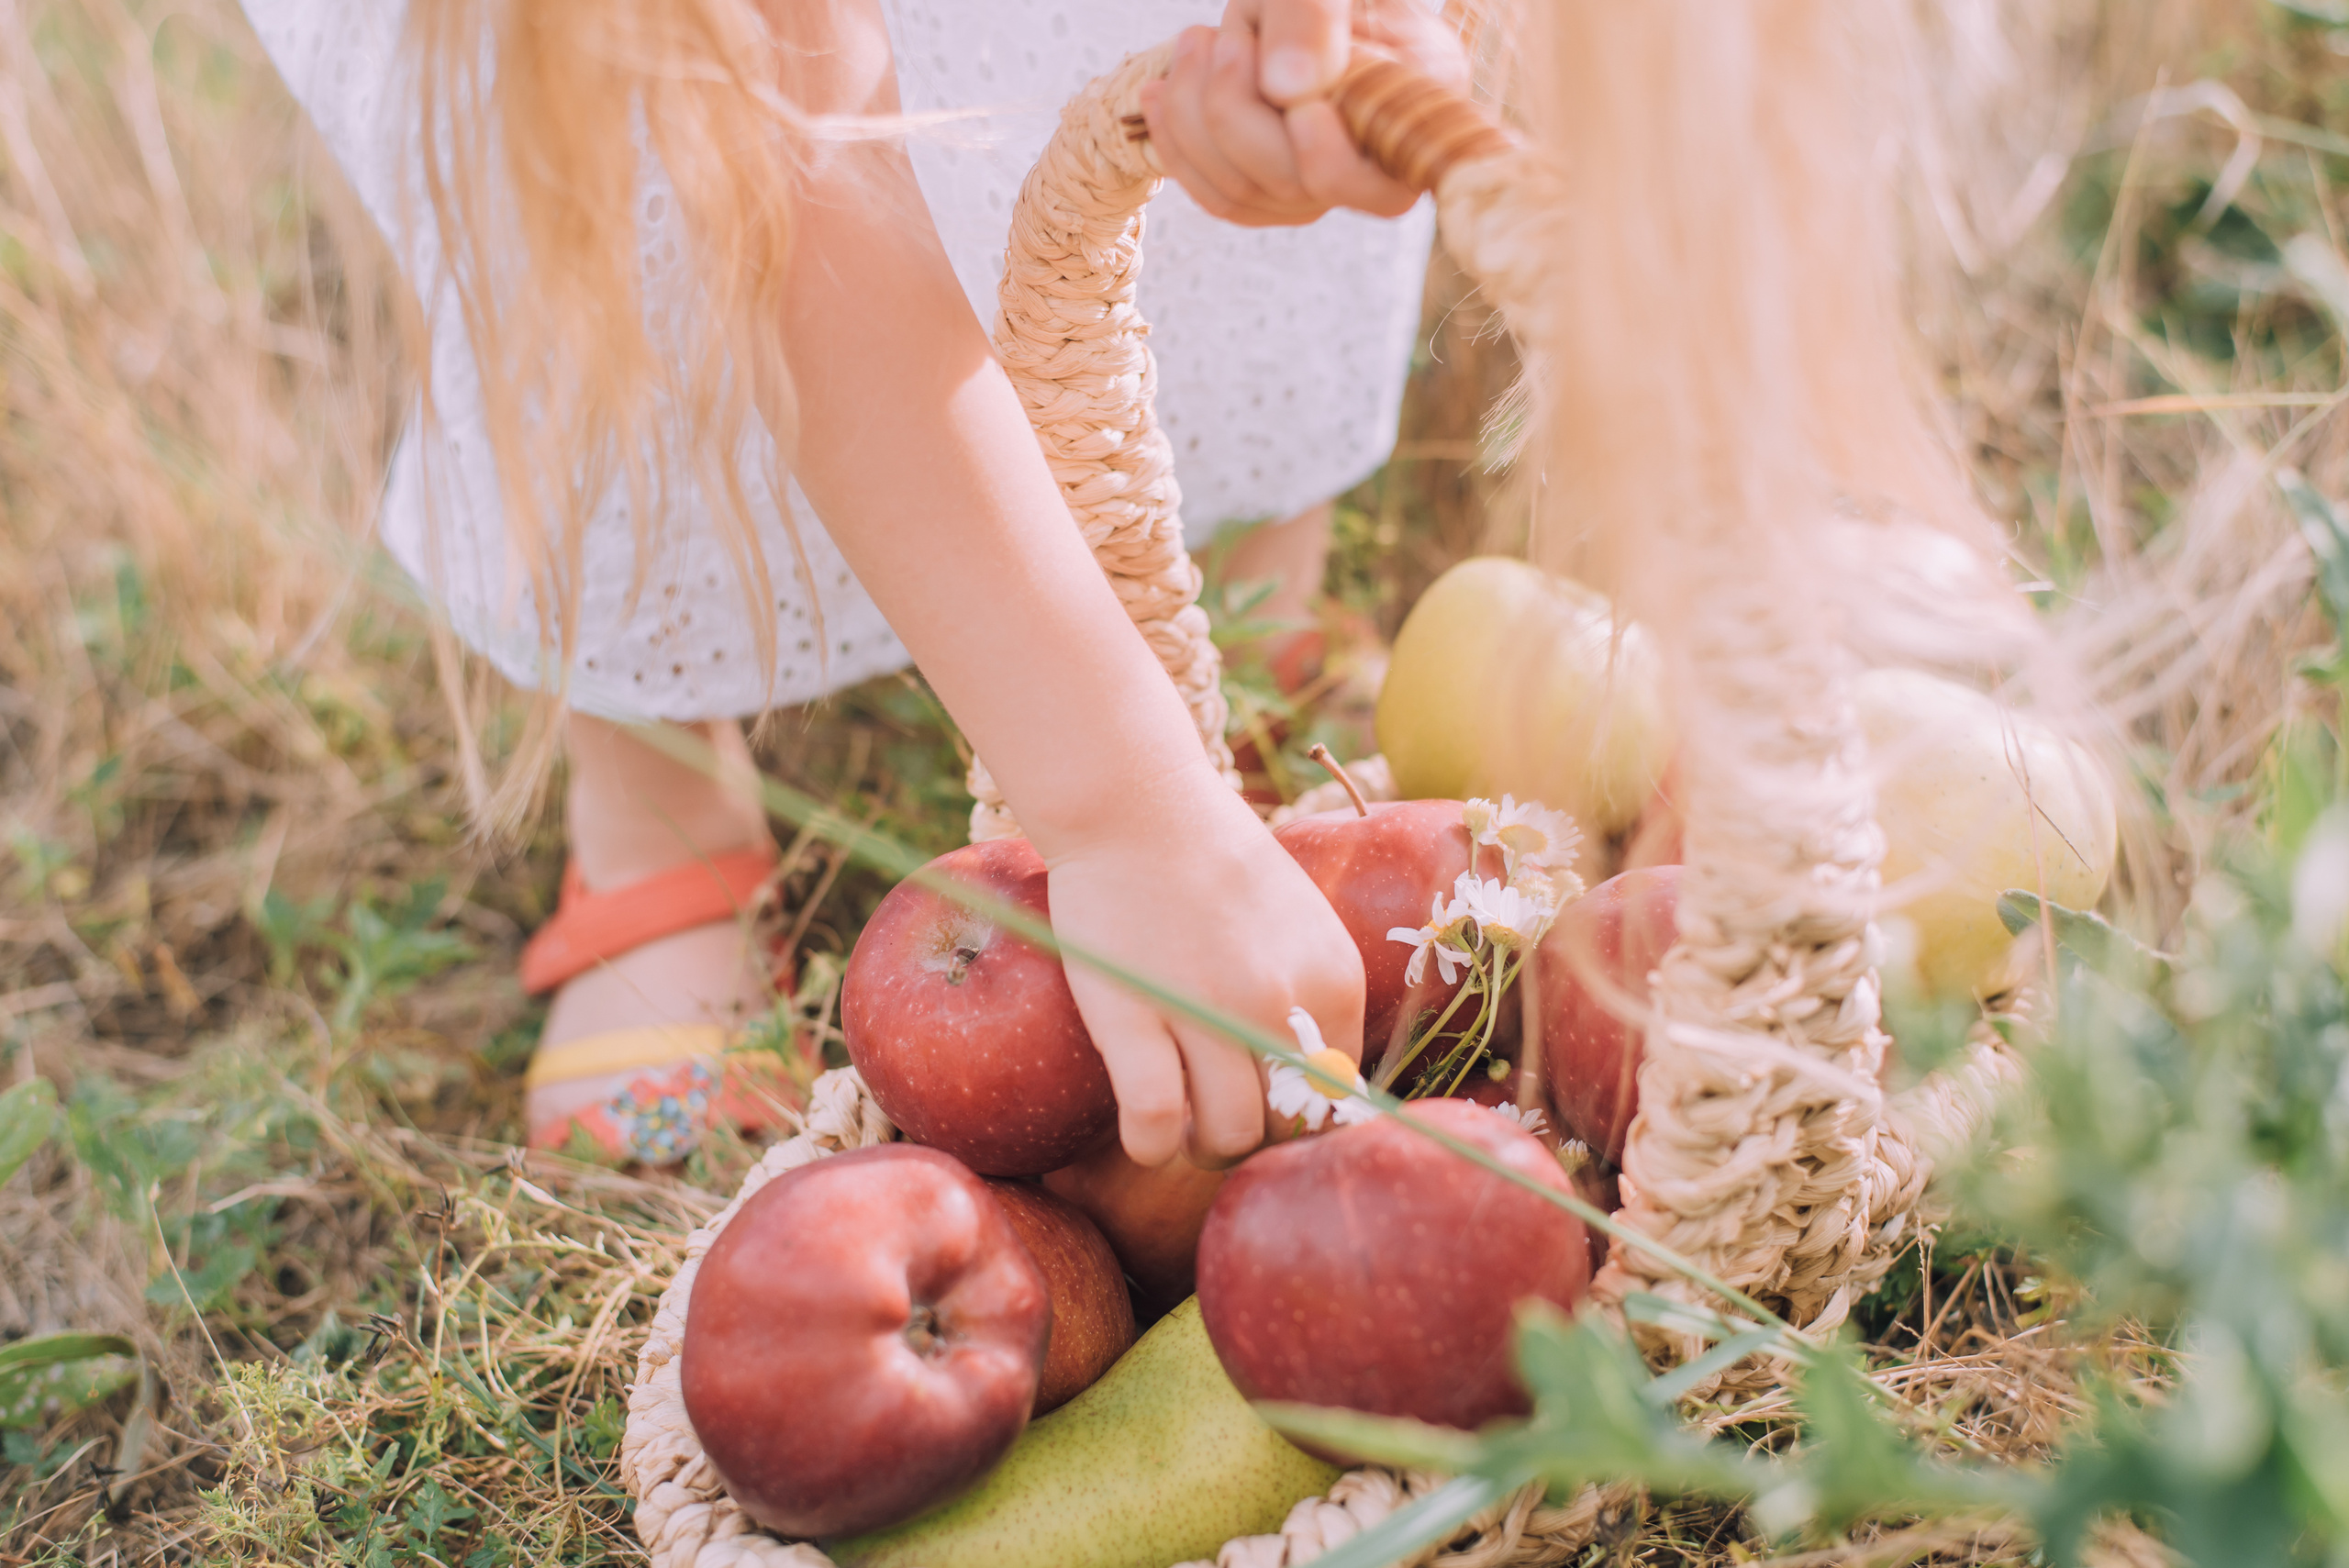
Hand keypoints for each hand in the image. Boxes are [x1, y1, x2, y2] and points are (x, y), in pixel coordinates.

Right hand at [1039, 766, 1365, 1169]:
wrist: (1135, 804)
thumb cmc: (1211, 859)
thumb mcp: (1298, 922)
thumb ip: (1311, 995)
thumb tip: (1317, 1085)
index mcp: (1334, 981)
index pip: (1336, 1098)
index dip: (1295, 1117)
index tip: (1260, 1109)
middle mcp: (1285, 1004)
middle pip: (1286, 1126)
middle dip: (1252, 1138)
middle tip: (1214, 1120)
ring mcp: (1211, 1014)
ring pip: (1228, 1137)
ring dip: (1202, 1147)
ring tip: (1180, 1127)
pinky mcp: (1136, 1019)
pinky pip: (1156, 1123)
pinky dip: (1151, 1144)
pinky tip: (1143, 1134)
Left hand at [1135, 0, 1467, 226]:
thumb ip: (1313, 17)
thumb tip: (1288, 89)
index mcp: (1416, 105)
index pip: (1382, 185)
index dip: (1325, 159)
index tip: (1285, 93)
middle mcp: (1375, 159)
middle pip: (1294, 184)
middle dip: (1234, 107)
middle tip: (1218, 35)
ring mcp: (1321, 180)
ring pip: (1244, 193)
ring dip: (1195, 116)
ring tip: (1195, 40)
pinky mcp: (1274, 184)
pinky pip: (1219, 195)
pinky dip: (1178, 144)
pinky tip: (1160, 92)